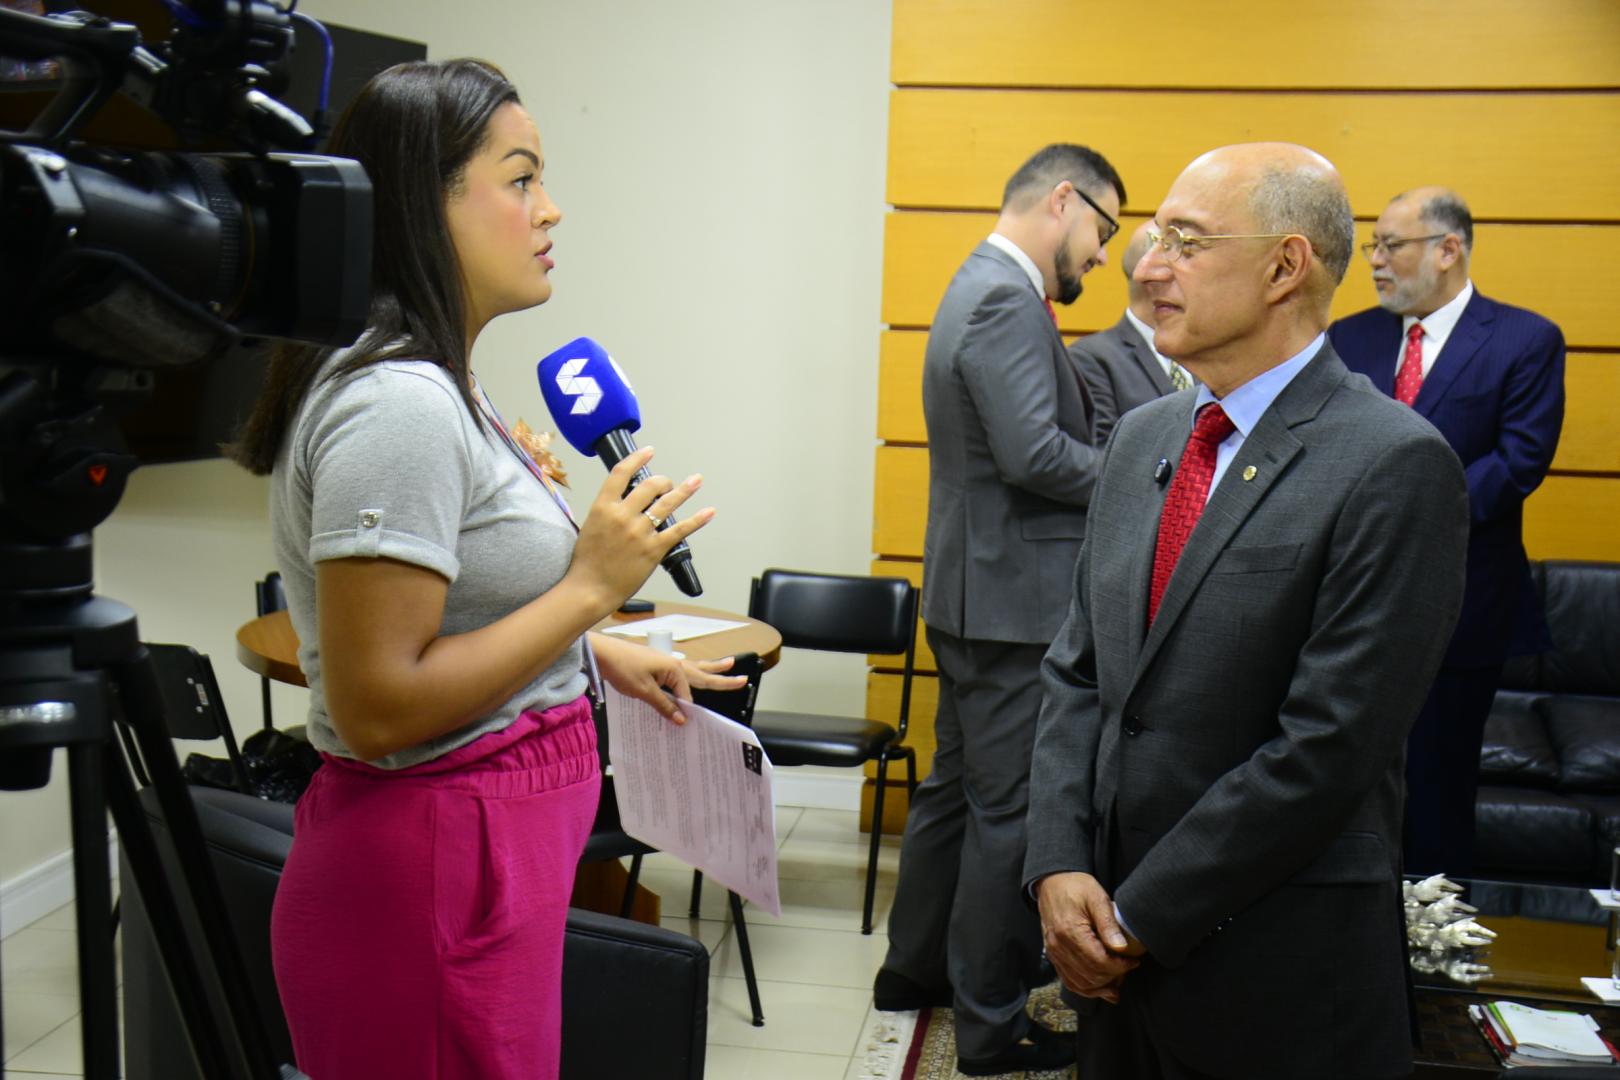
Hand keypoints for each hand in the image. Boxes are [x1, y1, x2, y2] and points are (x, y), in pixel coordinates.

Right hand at [567, 447, 714, 611]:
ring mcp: (640, 532)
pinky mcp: (654, 549)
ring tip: (696, 480)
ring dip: (685, 490)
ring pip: (667, 503)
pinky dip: (697, 520)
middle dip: (662, 481)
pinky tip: (708, 512)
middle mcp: (623, 516)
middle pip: (649, 485)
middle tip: (666, 484)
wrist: (590, 588)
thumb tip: (624, 500)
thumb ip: (607, 510)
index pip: (621, 473)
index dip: (638, 459)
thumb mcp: (590, 526)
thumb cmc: (587, 562)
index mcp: (603, 507)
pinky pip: (680, 530)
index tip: (649, 452)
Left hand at [589, 633, 745, 723]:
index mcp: (674, 669)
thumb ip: (663, 706)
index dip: (686, 710)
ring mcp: (666, 661)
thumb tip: (682, 719)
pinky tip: (694, 670)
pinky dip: (691, 672)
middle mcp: (674, 663)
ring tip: (728, 663)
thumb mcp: (643, 691)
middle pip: (703, 673)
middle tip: (742, 677)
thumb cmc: (622, 668)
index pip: (687, 695)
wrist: (603, 653)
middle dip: (722, 677)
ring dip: (711, 667)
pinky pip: (680, 669)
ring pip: (695, 667)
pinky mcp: (657, 662)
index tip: (685, 724)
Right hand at [1036, 872, 1140, 1002]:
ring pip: (1081, 984)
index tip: (1133, 960)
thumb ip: (1108, 923)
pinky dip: (1087, 988)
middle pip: (1091, 976)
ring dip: (1102, 987)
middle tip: (1128, 968)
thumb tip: (1121, 948)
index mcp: (1070, 931)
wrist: (1052, 883)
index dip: (1120, 966)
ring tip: (1118, 980)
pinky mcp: (1053, 956)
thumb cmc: (1075, 887)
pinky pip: (1069, 981)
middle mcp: (1059, 946)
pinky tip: (1101, 988)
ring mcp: (1054, 953)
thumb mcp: (1097, 897)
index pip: (1099, 962)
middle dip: (1114, 977)